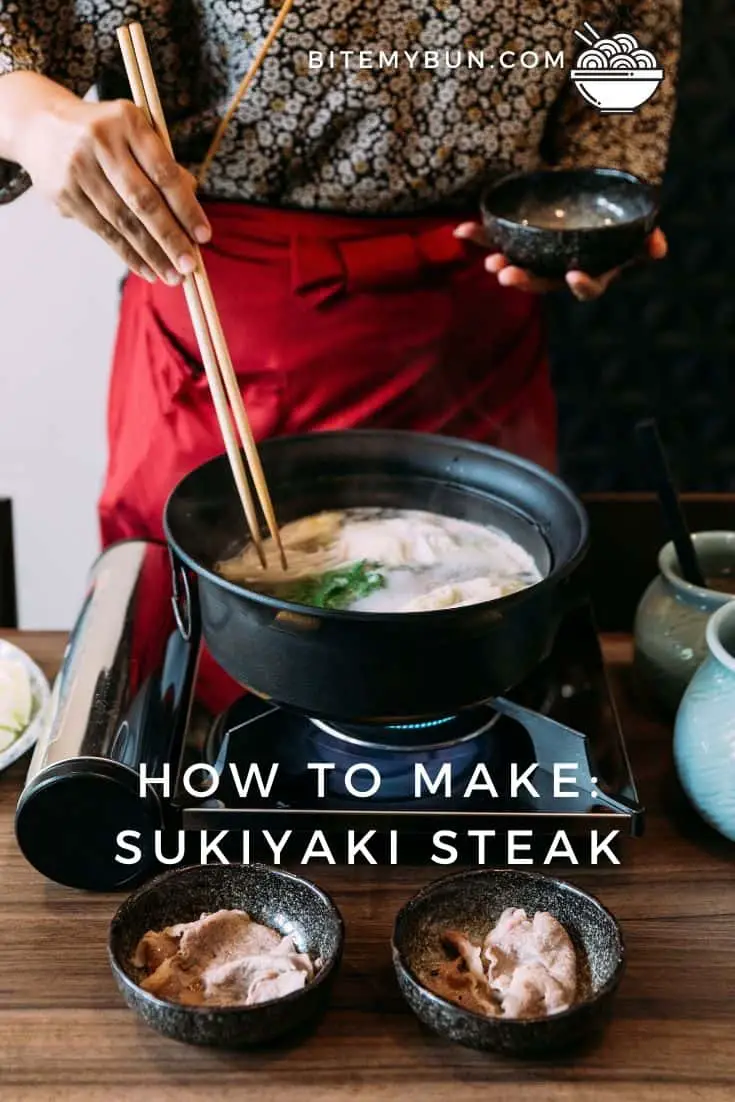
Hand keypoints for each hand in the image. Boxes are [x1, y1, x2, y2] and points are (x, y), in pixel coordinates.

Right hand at [11, 75, 210, 283]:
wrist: (41, 124)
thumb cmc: (106, 133)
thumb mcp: (135, 133)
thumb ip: (164, 164)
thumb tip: (192, 200)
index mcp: (127, 120)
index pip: (164, 172)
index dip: (186, 208)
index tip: (204, 236)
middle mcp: (101, 142)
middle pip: (142, 200)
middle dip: (170, 238)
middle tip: (189, 267)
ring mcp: (79, 168)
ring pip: (122, 220)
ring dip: (150, 253)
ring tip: (172, 276)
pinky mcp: (64, 193)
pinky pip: (103, 230)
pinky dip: (127, 253)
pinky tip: (146, 269)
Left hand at [454, 222, 667, 300]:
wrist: (589, 198)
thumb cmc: (615, 218)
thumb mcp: (634, 227)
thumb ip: (647, 239)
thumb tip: (658, 247)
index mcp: (588, 272)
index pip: (587, 288)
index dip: (582, 285)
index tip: (574, 275)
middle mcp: (558, 272)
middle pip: (542, 283)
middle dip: (525, 280)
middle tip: (506, 275)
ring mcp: (536, 258)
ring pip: (517, 267)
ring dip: (502, 265)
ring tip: (491, 262)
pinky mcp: (517, 241)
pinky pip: (496, 240)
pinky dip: (478, 237)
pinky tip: (460, 231)